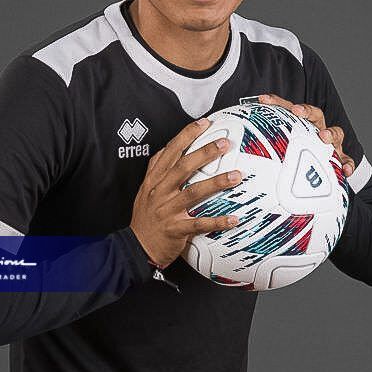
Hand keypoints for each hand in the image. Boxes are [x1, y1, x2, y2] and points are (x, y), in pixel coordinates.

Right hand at [129, 118, 240, 268]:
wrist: (135, 247)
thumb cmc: (145, 218)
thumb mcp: (145, 190)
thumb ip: (157, 170)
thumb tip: (169, 149)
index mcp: (154, 181)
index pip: (169, 152)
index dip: (186, 136)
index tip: (203, 124)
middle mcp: (160, 192)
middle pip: (182, 168)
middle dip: (204, 153)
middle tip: (223, 143)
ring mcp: (167, 211)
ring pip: (193, 193)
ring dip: (216, 183)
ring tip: (236, 176)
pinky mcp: (175, 230)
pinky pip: (198, 224)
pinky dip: (216, 221)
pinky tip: (233, 218)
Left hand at [258, 93, 354, 178]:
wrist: (318, 178)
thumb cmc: (294, 164)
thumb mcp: (277, 155)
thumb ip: (258, 151)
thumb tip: (227, 149)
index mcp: (300, 126)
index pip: (288, 110)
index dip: (276, 102)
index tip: (262, 99)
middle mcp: (316, 131)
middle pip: (314, 114)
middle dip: (306, 111)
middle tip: (296, 112)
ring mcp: (331, 145)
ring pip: (336, 133)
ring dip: (331, 133)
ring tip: (325, 138)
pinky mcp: (341, 161)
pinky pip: (347, 161)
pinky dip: (347, 165)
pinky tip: (345, 172)